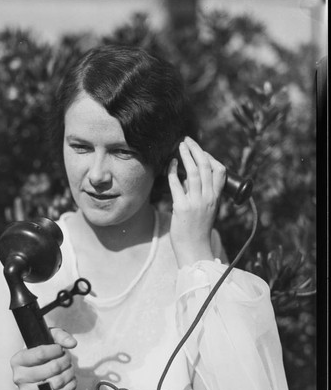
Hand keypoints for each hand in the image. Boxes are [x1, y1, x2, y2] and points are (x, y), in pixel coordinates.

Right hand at [10, 328, 77, 389]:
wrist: (38, 382)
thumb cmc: (43, 359)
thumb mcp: (49, 340)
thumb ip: (60, 336)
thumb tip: (71, 343)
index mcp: (18, 360)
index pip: (41, 353)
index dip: (57, 350)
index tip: (60, 349)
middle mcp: (18, 377)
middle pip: (53, 367)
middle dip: (66, 361)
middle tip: (67, 359)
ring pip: (58, 381)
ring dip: (69, 373)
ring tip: (68, 369)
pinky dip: (70, 387)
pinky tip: (69, 381)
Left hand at [167, 136, 225, 267]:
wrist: (194, 250)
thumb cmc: (197, 231)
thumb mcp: (204, 210)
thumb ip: (198, 193)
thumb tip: (186, 177)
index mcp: (216, 198)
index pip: (220, 172)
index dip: (210, 158)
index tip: (200, 151)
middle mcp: (208, 198)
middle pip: (205, 167)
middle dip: (196, 150)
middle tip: (187, 140)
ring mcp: (196, 203)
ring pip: (193, 173)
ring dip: (186, 156)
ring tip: (180, 145)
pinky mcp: (182, 208)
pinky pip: (177, 185)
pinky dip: (173, 172)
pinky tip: (170, 164)